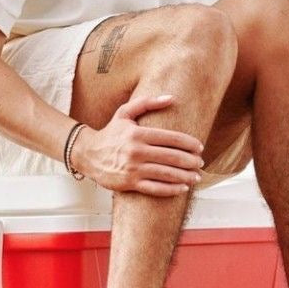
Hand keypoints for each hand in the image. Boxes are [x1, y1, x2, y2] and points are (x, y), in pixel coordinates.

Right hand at [70, 93, 204, 195]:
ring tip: (197, 176)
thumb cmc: (110, 133)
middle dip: (190, 161)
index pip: (170, 138)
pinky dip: (171, 189)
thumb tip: (171, 97)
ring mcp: (133, 169)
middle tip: (200, 162)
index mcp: (138, 134)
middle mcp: (136, 151)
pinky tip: (182, 188)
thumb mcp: (124, 113)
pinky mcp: (129, 183)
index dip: (188, 143)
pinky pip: (155, 188)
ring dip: (185, 176)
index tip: (199, 147)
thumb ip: (147, 102)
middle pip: (171, 157)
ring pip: (166, 174)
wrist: (88, 154)